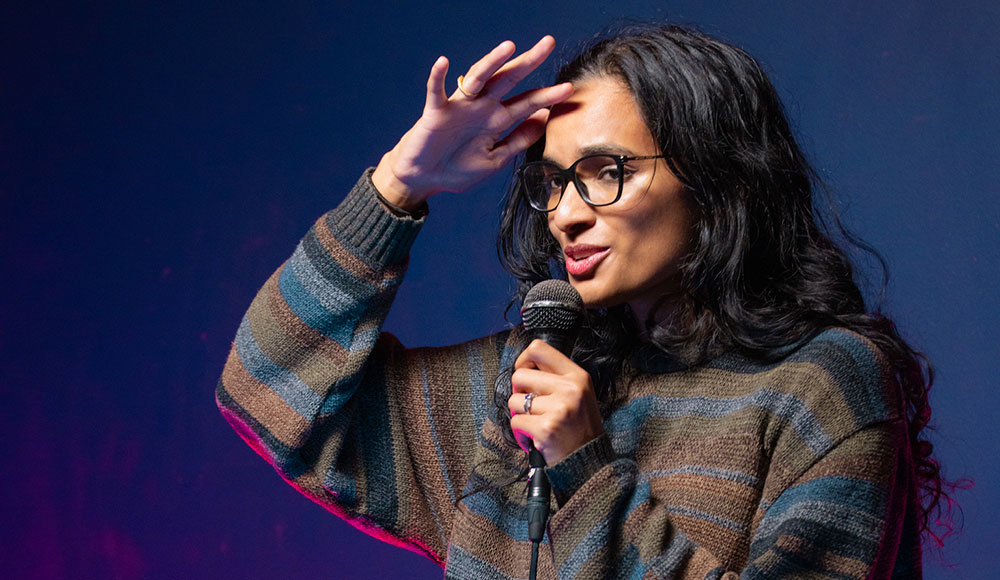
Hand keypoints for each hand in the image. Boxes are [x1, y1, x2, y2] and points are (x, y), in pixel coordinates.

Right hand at [371, 36, 573, 209]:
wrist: (423, 179)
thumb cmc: (457, 169)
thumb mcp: (496, 158)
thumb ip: (518, 140)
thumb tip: (544, 119)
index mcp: (496, 120)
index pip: (527, 103)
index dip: (547, 96)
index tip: (569, 89)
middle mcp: (481, 107)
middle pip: (508, 80)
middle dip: (528, 62)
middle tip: (548, 43)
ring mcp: (459, 107)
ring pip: (477, 79)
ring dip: (492, 62)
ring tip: (509, 47)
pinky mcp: (435, 112)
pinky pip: (435, 91)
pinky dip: (438, 77)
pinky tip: (443, 63)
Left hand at [507, 339, 603, 464]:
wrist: (589, 460)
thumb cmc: (579, 426)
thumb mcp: (578, 393)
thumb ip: (556, 377)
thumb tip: (524, 366)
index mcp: (577, 376)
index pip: (539, 348)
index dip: (523, 359)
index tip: (524, 373)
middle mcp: (570, 389)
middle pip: (519, 375)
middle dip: (519, 392)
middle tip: (530, 405)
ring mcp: (559, 408)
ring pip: (514, 400)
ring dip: (520, 414)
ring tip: (536, 422)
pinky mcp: (546, 428)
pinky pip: (516, 421)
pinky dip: (520, 432)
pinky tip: (535, 436)